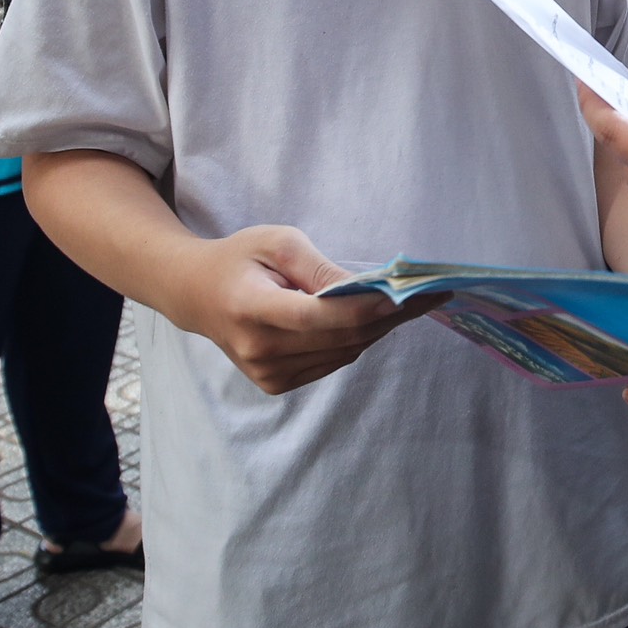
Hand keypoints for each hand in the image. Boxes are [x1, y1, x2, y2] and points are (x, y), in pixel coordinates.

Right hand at [166, 224, 442, 393]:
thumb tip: (367, 287)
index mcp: (252, 309)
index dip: (373, 305)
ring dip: (380, 328)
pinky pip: (333, 361)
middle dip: (391, 314)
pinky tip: (372, 318)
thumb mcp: (277, 243)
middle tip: (431, 293)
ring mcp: (267, 373)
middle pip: (343, 336)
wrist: (196, 296)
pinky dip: (356, 340)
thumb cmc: (240, 259)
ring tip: (410, 302)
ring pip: (345, 352)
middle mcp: (259, 350)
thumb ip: (321, 268)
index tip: (415, 291)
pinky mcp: (276, 385)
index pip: (323, 316)